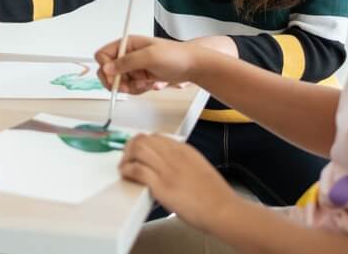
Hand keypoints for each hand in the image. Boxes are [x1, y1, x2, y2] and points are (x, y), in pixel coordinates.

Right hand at [95, 35, 197, 93]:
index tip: (113, 78)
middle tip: (126, 86)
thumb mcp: (149, 56)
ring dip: (128, 87)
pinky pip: (129, 87)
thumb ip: (126, 62)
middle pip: (107, 70)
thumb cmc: (175, 56)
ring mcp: (134, 67)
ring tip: (143, 84)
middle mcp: (128, 55)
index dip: (105, 67)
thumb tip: (106, 68)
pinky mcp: (140, 77)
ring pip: (118, 81)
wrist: (192, 66)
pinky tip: (148, 85)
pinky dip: (136, 90)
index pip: (103, 55)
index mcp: (127, 44)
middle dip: (116, 81)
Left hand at [120, 133, 238, 231]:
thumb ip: (184, 162)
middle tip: (128, 157)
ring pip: (138, 149)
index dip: (144, 143)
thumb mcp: (199, 167)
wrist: (222, 209)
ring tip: (125, 166)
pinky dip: (127, 170)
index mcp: (185, 150)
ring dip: (127, 157)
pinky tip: (126, 174)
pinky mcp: (161, 185)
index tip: (139, 151)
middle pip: (144, 139)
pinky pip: (137, 170)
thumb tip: (170, 166)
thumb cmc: (215, 195)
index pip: (157, 137)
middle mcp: (174, 155)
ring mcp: (167, 169)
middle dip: (131, 147)